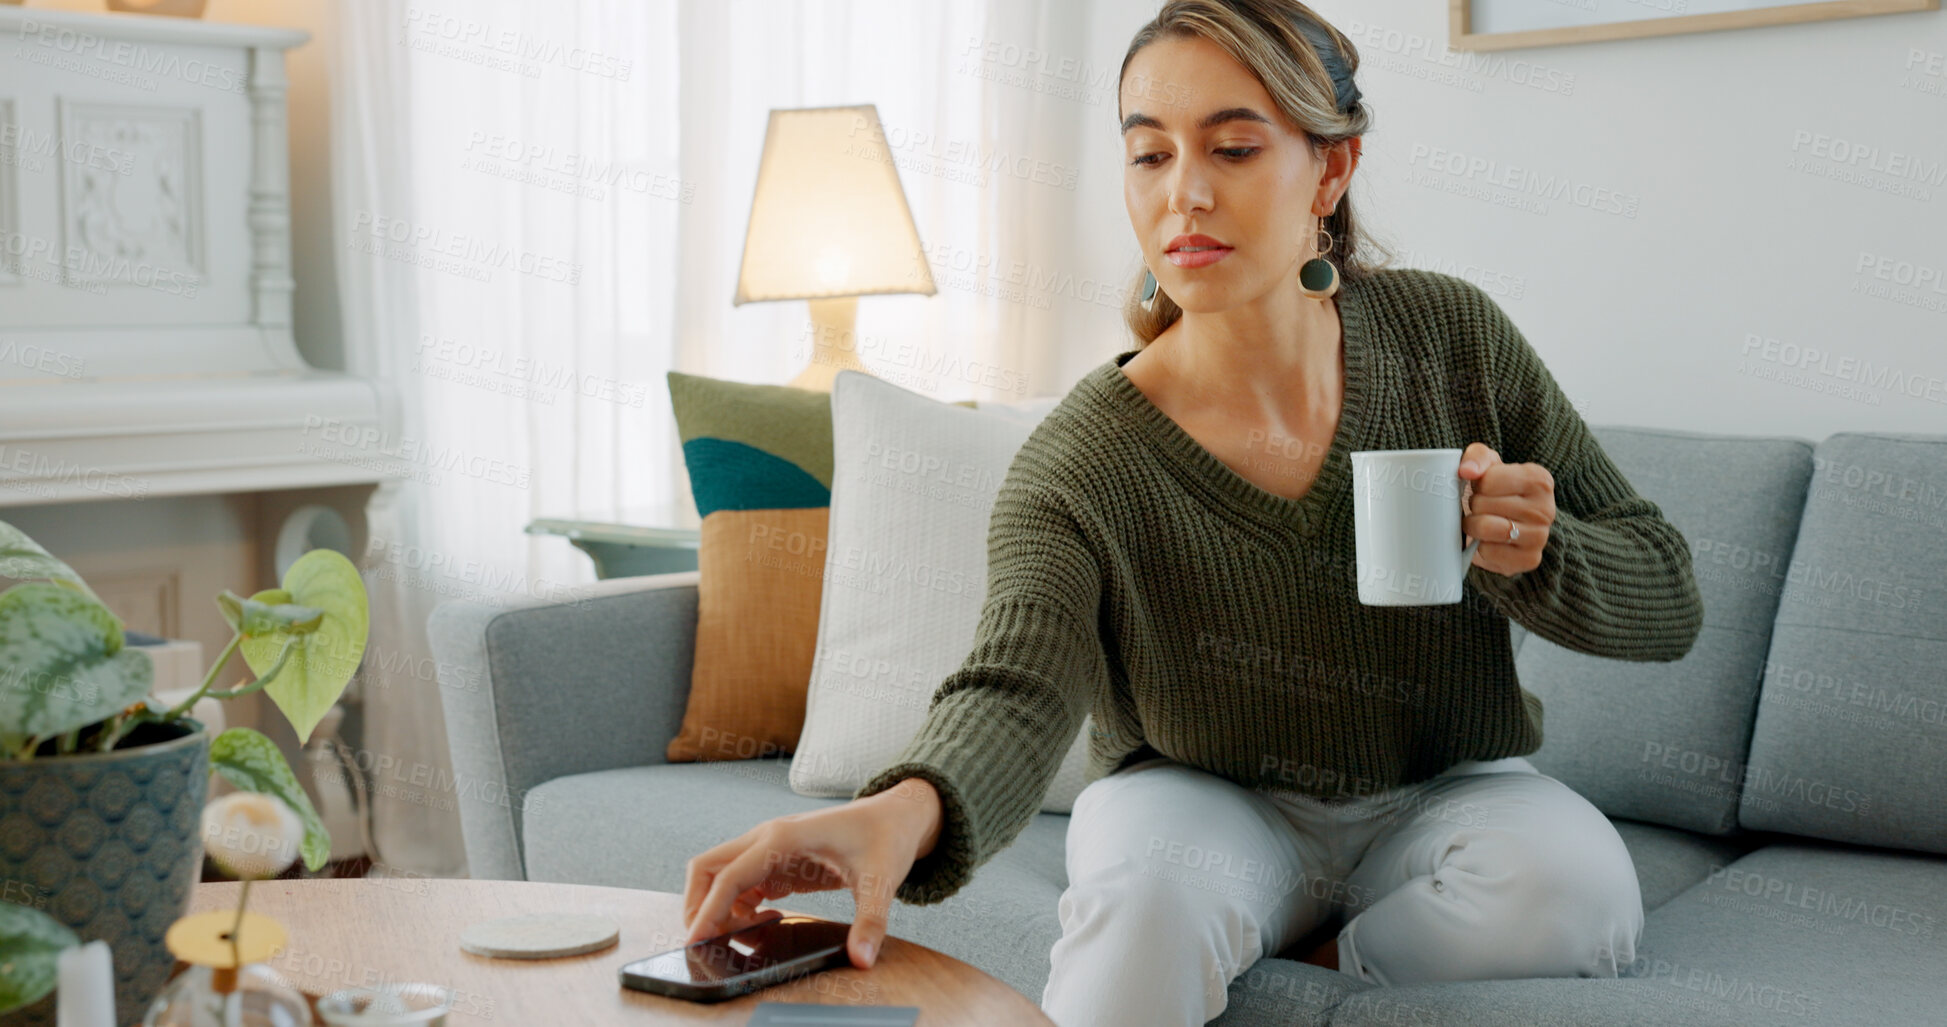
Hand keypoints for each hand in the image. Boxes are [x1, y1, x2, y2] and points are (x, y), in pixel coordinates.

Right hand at [681, 778, 942, 970]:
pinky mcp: (777, 859)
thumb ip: (870, 922)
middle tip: (709, 941)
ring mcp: (769, 848)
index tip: (695, 941)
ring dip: (722, 908)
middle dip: (698, 905)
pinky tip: (769, 919)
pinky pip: (742, 883)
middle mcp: (767, 839)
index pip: (729, 877)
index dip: (708, 911)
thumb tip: (862, 959)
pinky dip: (740, 906)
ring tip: (755, 933)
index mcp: (783, 839)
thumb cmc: (885, 839)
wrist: (896, 816)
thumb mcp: (881, 882)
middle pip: (708, 869)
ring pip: (720, 876)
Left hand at [1458, 442, 1553, 575]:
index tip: (1485, 488)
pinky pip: (1488, 551)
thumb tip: (1467, 470)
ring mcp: (1540, 536)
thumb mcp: (1489, 465)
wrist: (1513, 525)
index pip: (1487, 480)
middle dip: (1474, 506)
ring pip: (1485, 528)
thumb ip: (1477, 457)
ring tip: (1479, 522)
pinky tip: (1489, 540)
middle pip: (1483, 504)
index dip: (1477, 485)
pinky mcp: (1529, 559)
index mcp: (1539, 479)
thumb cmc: (1498, 491)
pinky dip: (1480, 547)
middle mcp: (1545, 508)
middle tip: (1482, 508)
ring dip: (1472, 526)